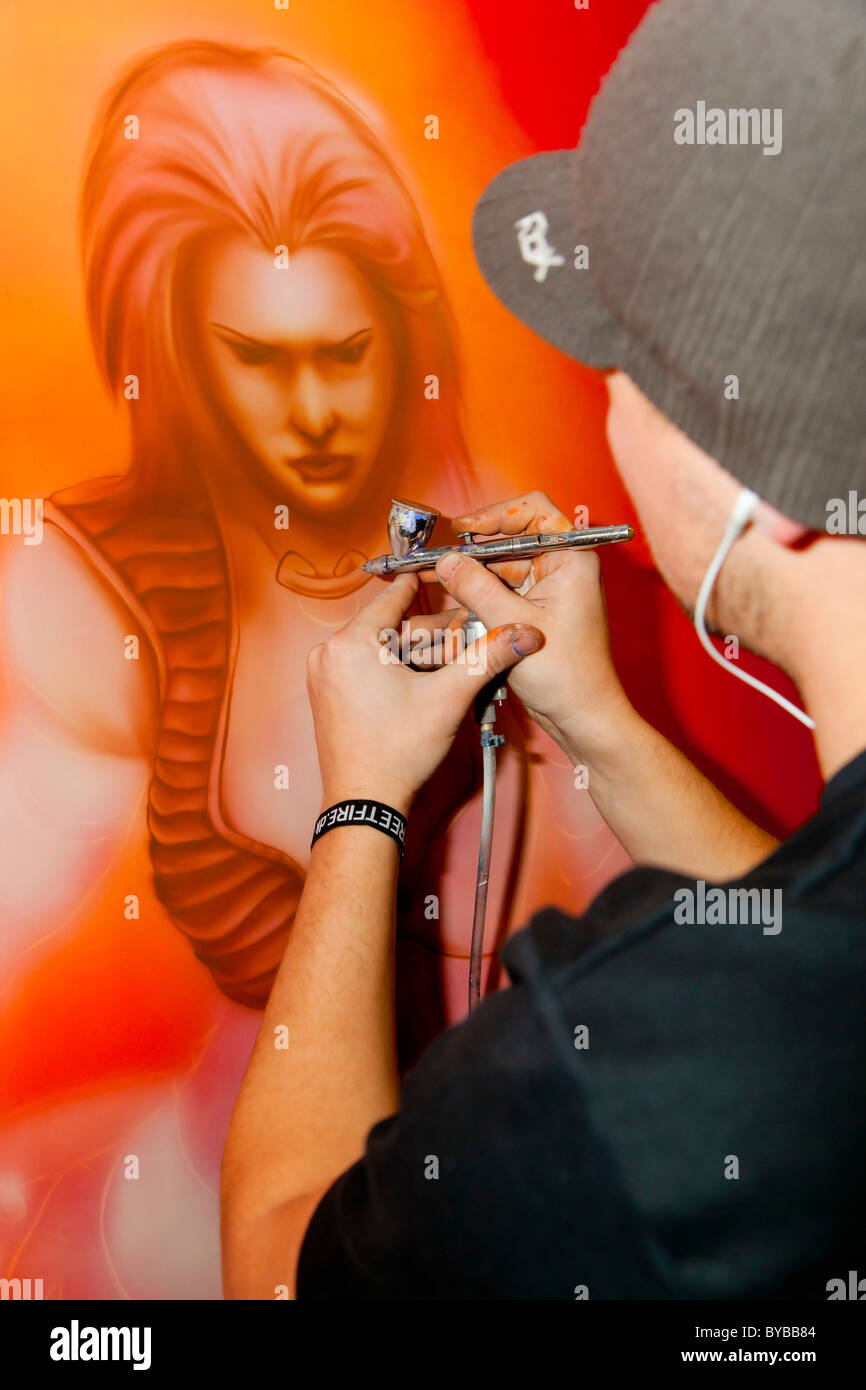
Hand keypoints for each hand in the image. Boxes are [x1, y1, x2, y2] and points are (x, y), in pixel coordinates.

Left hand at [306, 571, 543, 815]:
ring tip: (452, 665)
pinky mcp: (327, 696)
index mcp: (351, 643)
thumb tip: (523, 634)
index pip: (393, 599)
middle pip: (391, 629)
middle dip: (431, 635)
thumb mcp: (450, 697)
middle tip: (466, 638)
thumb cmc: (397, 752)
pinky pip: (365, 669)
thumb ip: (488, 658)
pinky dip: (395, 671)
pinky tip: (425, 683)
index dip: (424, 588)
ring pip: (380, 650)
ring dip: (416, 655)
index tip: (439, 574)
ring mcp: (324, 676)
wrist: (366, 802)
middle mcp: (329, 653)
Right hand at [428, 491, 633, 761]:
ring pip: (499, 568)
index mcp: (571, 559)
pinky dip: (476, 595)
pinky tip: (448, 601)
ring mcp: (548, 589)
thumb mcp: (513, 625)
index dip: (495, 514)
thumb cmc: (568, 675)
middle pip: (510, 540)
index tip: (463, 529)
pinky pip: (500, 591)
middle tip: (436, 557)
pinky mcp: (534, 609)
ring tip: (431, 577)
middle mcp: (562, 567)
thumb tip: (446, 561)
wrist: (582, 716)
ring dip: (468, 574)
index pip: (534, 512)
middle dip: (471, 549)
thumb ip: (476, 588)